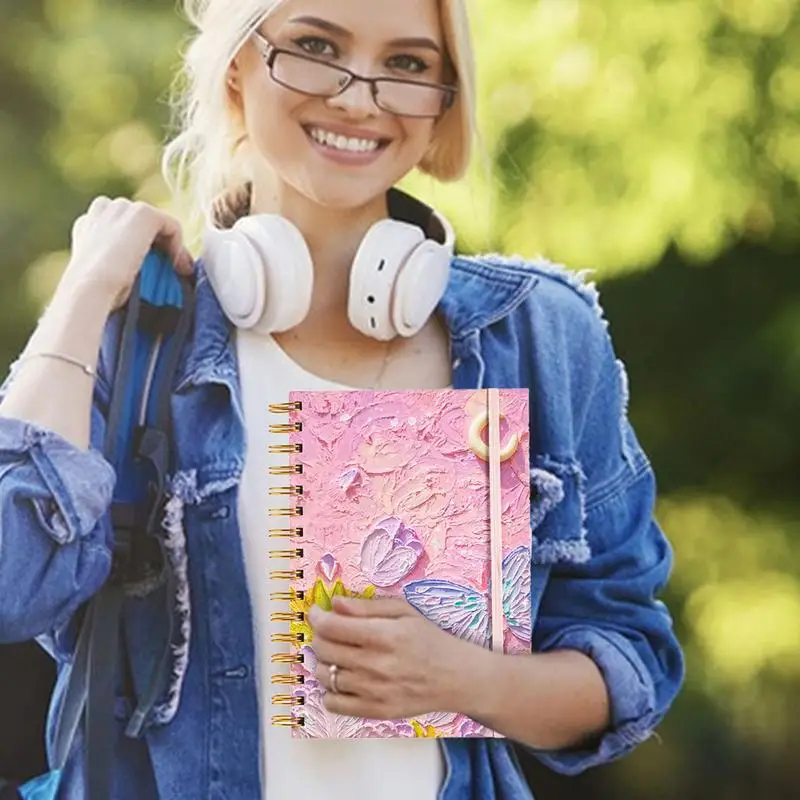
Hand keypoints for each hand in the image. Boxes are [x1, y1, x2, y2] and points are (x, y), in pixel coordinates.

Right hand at [61, 196, 193, 309]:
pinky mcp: (142, 213)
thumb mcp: (105, 276)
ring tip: (177, 271)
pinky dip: (179, 245)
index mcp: (87, 225)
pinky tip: (175, 265)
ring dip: (170, 245)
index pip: (119, 227)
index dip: (140, 245)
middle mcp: (103, 210)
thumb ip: (120, 266)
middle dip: (158, 243)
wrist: (89, 289)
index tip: (153, 269)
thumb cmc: (94, 295)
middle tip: (172, 270)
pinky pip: (171, 225)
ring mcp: (123, 208)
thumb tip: (141, 274)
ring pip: (157, 223)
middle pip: (140, 222)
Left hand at [308, 596, 467, 720]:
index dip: (318, 617)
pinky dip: (330, 691)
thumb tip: (335, 603)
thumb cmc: (430, 639)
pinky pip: (334, 704)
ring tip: (337, 655)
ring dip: (324, 662)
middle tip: (329, 631)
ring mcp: (374, 691)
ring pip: (326, 676)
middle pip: (325, 649)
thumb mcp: (404, 612)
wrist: (456, 677)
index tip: (317, 612)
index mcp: (384, 635)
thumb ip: (367, 606)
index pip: (333, 627)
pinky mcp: (375, 711)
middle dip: (320, 636)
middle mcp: (376, 665)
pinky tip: (343, 679)